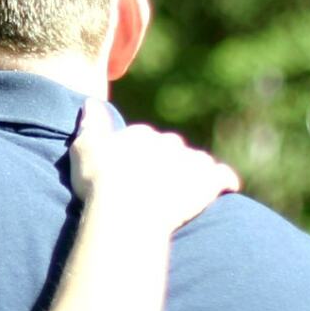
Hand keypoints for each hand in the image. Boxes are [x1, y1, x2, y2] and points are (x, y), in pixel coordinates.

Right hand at [67, 103, 241, 232]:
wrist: (128, 209)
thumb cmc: (99, 180)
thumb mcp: (84, 149)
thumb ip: (91, 124)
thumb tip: (91, 102)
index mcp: (141, 133)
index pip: (143, 137)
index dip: (137, 153)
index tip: (130, 168)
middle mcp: (169, 142)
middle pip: (172, 147)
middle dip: (166, 160)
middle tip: (155, 182)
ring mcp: (191, 161)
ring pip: (197, 160)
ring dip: (194, 170)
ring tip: (185, 188)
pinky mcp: (209, 181)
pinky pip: (223, 176)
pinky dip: (225, 180)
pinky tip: (225, 187)